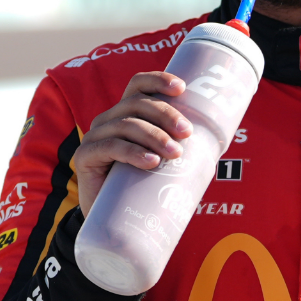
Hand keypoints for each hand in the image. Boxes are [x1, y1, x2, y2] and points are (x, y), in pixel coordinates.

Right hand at [72, 72, 191, 215]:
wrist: (112, 220)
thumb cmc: (141, 186)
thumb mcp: (159, 160)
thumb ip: (176, 147)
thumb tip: (216, 144)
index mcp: (125, 113)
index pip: (138, 85)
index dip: (158, 80)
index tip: (182, 88)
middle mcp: (108, 120)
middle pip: (136, 103)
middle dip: (165, 114)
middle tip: (187, 134)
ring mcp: (94, 137)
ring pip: (126, 124)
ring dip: (154, 136)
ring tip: (174, 153)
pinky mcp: (84, 157)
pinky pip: (110, 147)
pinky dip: (133, 153)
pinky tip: (151, 162)